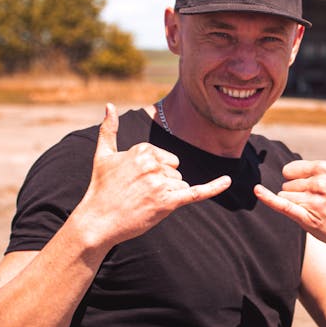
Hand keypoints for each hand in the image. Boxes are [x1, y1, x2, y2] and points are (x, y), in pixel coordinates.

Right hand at [77, 103, 230, 246]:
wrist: (97, 221)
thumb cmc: (100, 189)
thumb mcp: (103, 155)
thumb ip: (109, 129)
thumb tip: (110, 105)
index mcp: (143, 149)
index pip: (166, 158)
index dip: (154, 172)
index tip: (134, 181)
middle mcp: (154, 163)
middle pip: (175, 170)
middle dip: (162, 183)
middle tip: (139, 193)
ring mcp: (162, 183)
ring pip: (180, 185)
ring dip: (167, 196)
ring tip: (144, 202)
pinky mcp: (169, 202)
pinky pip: (197, 191)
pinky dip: (214, 187)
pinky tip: (227, 180)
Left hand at [254, 119, 325, 250]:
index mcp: (325, 168)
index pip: (291, 170)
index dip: (298, 179)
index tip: (315, 187)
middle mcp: (318, 183)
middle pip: (287, 184)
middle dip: (297, 192)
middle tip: (319, 200)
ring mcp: (313, 201)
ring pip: (285, 195)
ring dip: (295, 203)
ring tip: (315, 209)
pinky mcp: (308, 218)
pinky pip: (282, 205)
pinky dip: (268, 198)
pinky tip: (257, 190)